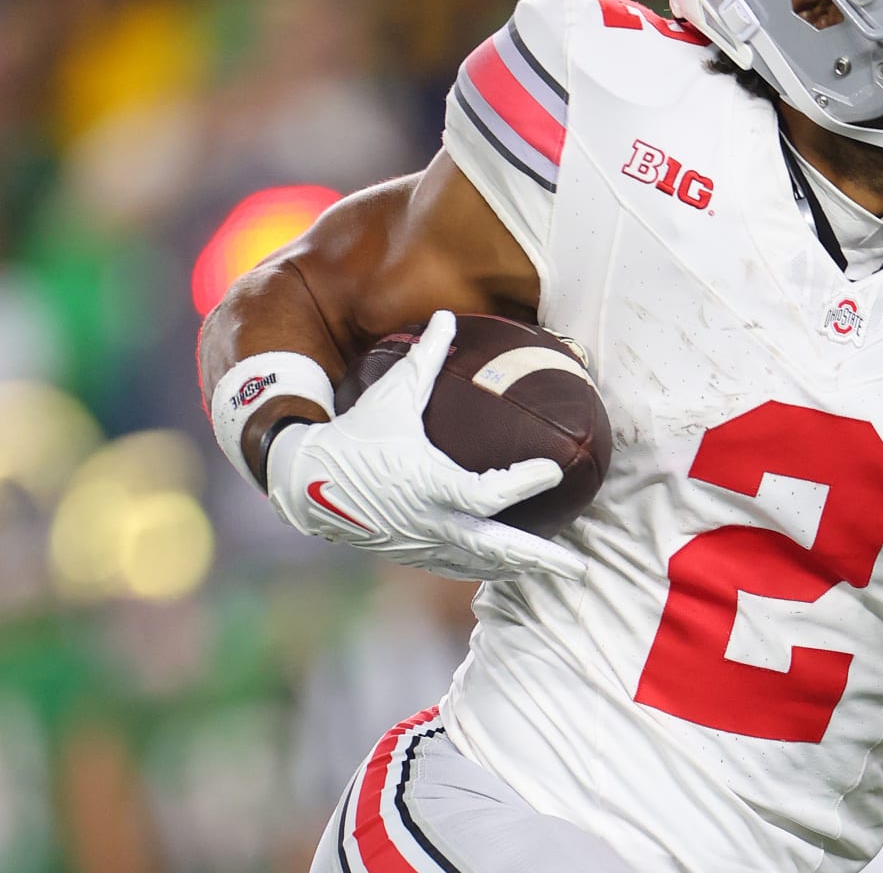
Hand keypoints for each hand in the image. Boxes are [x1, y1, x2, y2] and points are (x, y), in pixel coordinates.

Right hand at [266, 310, 585, 580]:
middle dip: (538, 557)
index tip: (554, 471)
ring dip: (520, 566)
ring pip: (479, 563)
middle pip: (494, 548)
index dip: (523, 483)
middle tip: (577, 565)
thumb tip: (447, 315)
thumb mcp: (392, 394)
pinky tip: (513, 565)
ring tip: (559, 566)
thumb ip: (426, 357)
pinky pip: (457, 565)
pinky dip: (487, 566)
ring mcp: (420, 543)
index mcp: (428, 483)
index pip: (487, 493)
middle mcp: (428, 521)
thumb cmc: (356, 432)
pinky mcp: (411, 553)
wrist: (304, 482)